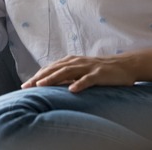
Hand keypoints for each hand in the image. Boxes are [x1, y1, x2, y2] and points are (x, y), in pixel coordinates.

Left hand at [21, 55, 136, 92]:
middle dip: (40, 77)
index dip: (38, 76)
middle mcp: (78, 62)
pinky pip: (88, 79)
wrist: (125, 65)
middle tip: (27, 86)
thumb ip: (68, 75)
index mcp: (72, 61)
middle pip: (55, 69)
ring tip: (42, 85)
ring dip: (53, 78)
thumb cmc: (101, 70)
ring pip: (67, 72)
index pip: (51, 68)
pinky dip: (79, 84)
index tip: (25, 85)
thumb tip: (52, 84)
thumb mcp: (82, 71)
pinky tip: (72, 90)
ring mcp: (88, 67)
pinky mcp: (99, 74)